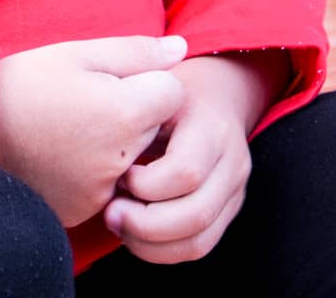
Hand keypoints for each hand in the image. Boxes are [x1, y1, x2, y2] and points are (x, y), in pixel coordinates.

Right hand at [0, 35, 188, 228]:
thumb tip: (182, 50)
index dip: (149, 80)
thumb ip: (136, 51)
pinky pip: (109, 186)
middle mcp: (120, 160)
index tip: (117, 78)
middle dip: (136, 111)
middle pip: (155, 128)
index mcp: (124, 114)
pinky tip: (66, 151)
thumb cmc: (25, 83)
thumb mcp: (79, 53)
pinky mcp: (83, 211)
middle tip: (93, 98)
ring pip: (134, 159)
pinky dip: (97, 169)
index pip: (173, 94)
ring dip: (119, 143)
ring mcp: (101, 192)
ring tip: (76, 124)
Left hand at [101, 55, 258, 264]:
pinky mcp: (228, 212)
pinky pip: (199, 246)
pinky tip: (136, 232)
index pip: (186, 170)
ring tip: (119, 224)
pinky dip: (163, 250)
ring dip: (151, 244)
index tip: (119, 173)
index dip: (146, 184)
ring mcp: (235, 191)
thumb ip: (136, 111)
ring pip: (199, 241)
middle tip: (110, 213)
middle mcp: (233, 162)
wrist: (218, 93)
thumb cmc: (173, 90)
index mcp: (213, 126)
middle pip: (196, 214)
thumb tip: (101, 151)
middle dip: (145, 224)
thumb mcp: (155, 85)